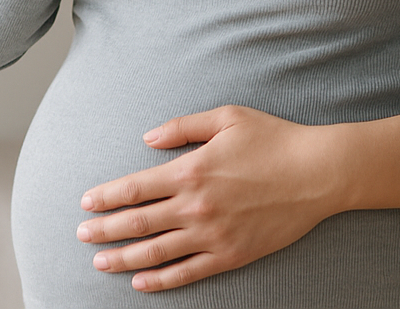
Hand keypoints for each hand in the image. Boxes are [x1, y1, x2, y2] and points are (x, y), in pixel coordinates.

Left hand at [75, 105, 343, 292]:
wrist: (317, 173)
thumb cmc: (273, 139)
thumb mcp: (225, 118)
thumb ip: (181, 128)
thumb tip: (146, 140)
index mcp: (191, 170)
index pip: (135, 188)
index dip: (106, 197)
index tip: (86, 203)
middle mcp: (196, 206)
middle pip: (137, 222)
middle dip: (104, 230)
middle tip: (82, 236)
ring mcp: (212, 234)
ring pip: (156, 252)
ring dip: (124, 258)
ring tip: (101, 262)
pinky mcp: (230, 254)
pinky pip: (187, 272)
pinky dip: (161, 280)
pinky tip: (142, 281)